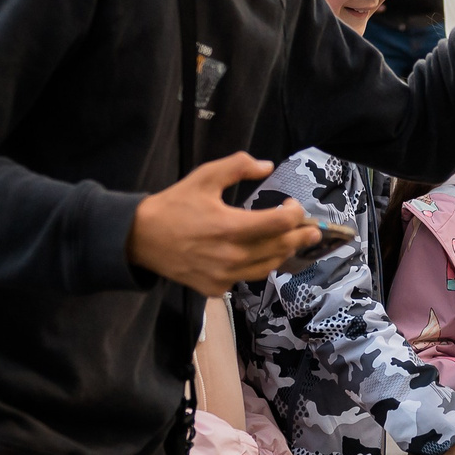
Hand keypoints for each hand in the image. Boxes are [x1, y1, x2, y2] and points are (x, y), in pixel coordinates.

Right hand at [128, 154, 320, 293]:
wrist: (141, 238)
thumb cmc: (175, 205)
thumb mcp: (204, 177)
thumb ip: (238, 166)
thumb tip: (268, 166)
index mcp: (230, 226)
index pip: (280, 223)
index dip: (295, 214)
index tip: (294, 206)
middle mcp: (231, 255)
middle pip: (280, 248)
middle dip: (301, 237)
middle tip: (312, 231)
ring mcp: (224, 276)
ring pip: (267, 267)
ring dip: (283, 254)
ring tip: (291, 243)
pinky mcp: (215, 288)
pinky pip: (245, 278)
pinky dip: (256, 266)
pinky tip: (258, 255)